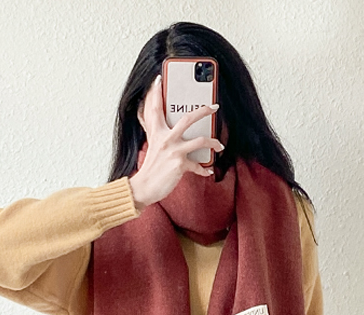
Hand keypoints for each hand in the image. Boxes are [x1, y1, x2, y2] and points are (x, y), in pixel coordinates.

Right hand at [127, 75, 223, 212]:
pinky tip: (209, 171)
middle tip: (214, 106)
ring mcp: (174, 151)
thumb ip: (154, 132)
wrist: (143, 188)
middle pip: (188, 118)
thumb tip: (150, 121)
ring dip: (214, 142)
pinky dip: (205, 170)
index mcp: (157, 132)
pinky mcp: (180, 165)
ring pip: (201, 141)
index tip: (159, 78)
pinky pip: (198, 166)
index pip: (155, 107)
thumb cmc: (149, 168)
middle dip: (204, 111)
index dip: (156, 92)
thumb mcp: (151, 145)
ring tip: (220, 145)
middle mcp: (166, 139)